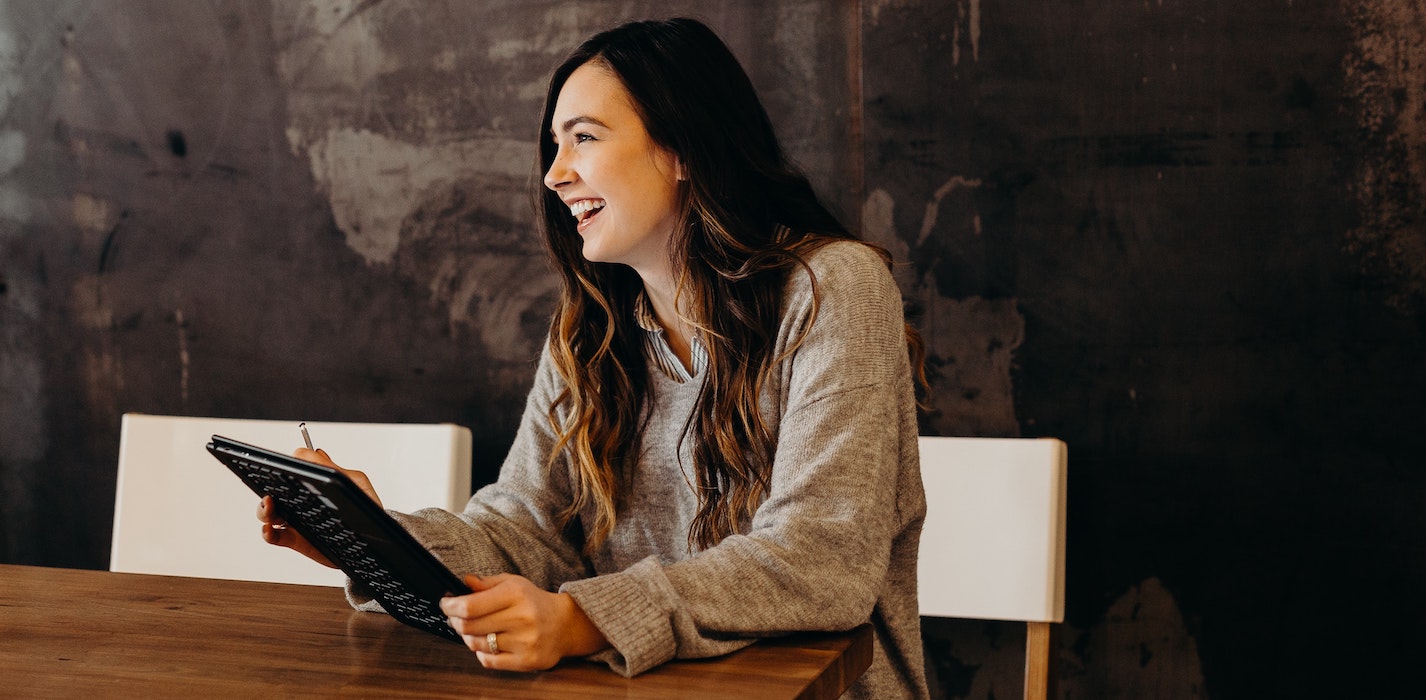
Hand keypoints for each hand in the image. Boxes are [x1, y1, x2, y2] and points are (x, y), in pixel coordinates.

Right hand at [256, 447, 382, 567]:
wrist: (376, 536)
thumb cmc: (367, 505)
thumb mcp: (356, 482)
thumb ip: (335, 469)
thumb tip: (315, 452)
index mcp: (313, 483)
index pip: (291, 471)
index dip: (284, 467)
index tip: (284, 467)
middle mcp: (301, 500)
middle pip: (274, 490)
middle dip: (266, 487)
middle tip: (271, 490)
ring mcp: (297, 520)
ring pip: (269, 513)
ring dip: (263, 509)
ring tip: (269, 506)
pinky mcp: (296, 540)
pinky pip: (275, 536)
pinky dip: (267, 533)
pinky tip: (270, 529)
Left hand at [440, 573, 609, 671]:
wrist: (564, 624)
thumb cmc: (534, 602)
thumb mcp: (513, 583)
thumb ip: (486, 583)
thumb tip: (463, 582)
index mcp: (516, 594)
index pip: (470, 606)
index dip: (451, 607)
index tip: (446, 605)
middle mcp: (521, 618)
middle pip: (469, 626)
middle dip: (455, 622)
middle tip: (455, 618)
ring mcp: (525, 641)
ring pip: (476, 644)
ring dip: (468, 637)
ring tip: (474, 630)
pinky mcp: (526, 661)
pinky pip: (488, 660)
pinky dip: (481, 653)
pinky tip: (487, 644)